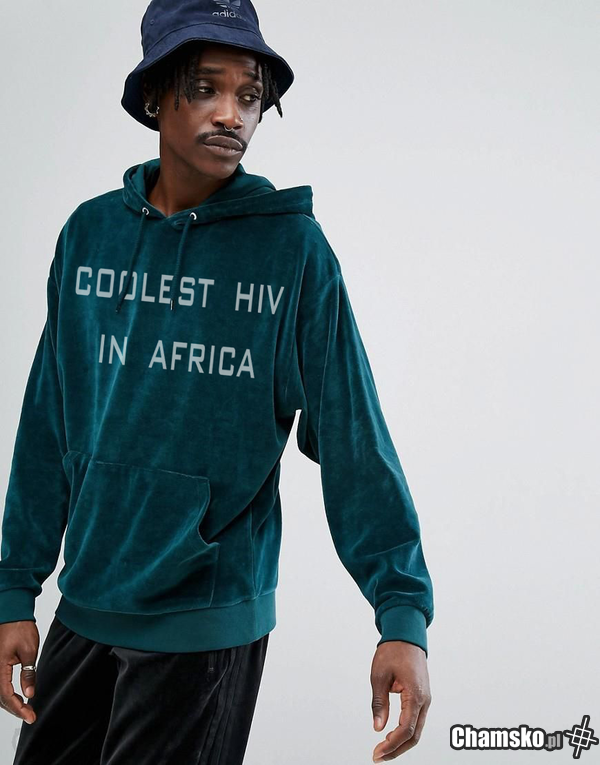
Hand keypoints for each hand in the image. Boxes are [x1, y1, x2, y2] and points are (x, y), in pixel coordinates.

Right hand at [0, 620, 38, 724]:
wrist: (12, 613)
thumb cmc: (20, 628)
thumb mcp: (29, 651)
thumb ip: (28, 674)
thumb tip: (30, 693)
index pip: (6, 695)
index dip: (18, 708)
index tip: (30, 716)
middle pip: (0, 698)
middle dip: (15, 708)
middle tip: (30, 715)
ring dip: (11, 702)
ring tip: (25, 709)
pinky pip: (0, 684)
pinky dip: (7, 694)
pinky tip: (17, 697)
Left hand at [370, 640, 430, 760]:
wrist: (407, 635)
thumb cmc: (393, 651)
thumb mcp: (379, 676)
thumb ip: (379, 703)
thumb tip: (378, 727)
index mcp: (415, 695)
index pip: (405, 729)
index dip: (391, 744)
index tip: (377, 752)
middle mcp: (424, 700)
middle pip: (414, 736)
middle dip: (396, 749)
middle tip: (378, 756)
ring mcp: (425, 699)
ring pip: (416, 730)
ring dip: (401, 742)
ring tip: (382, 749)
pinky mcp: (422, 697)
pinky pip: (416, 720)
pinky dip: (405, 732)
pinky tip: (391, 736)